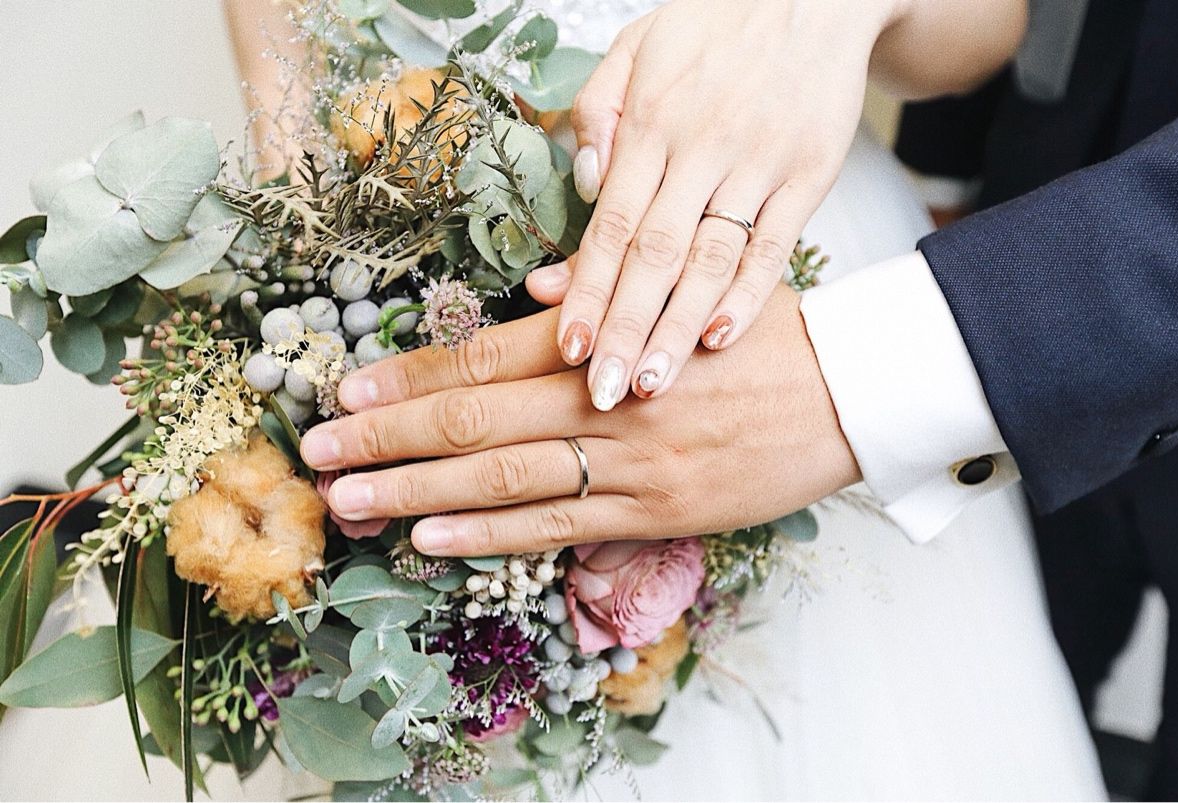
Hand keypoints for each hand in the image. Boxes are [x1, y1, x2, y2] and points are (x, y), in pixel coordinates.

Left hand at [299, 284, 859, 555]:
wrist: (849, 392)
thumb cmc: (762, 335)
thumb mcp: (689, 290)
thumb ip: (608, 293)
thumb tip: (542, 295)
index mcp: (605, 337)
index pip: (484, 354)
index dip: (409, 373)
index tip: (347, 385)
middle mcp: (605, 398)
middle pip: (473, 417)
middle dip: (385, 434)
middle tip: (316, 447)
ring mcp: (627, 462)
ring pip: (501, 479)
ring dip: (416, 491)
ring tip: (350, 499)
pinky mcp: (655, 512)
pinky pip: (557, 528)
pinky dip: (489, 534)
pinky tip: (432, 538)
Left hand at [524, 0, 899, 410]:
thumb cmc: (718, 23)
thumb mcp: (639, 43)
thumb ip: (602, 111)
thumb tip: (584, 182)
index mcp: (654, 121)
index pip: (611, 223)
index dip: (587, 290)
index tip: (568, 346)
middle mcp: (703, 148)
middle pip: (655, 256)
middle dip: (625, 330)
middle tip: (602, 392)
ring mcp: (760, 165)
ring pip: (712, 261)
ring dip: (678, 328)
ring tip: (652, 384)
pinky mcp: (809, 176)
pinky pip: (774, 246)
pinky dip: (748, 296)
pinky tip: (719, 338)